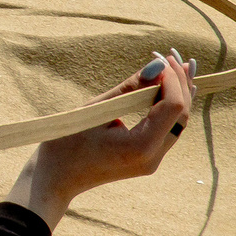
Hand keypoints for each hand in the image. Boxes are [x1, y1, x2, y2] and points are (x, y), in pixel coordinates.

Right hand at [7, 52, 194, 227]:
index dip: (171, 79)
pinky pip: (168, 130)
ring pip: (178, 123)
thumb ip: (128, 89)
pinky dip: (170, 107)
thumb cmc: (66, 145)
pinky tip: (171, 89)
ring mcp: (152, 161)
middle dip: (180, 83)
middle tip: (173, 56)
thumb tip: (156, 67)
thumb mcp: (96, 110)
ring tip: (179, 66)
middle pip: (181, 115)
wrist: (55, 180)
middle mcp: (152, 157)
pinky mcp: (147, 159)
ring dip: (179, 94)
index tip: (160, 57)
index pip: (172, 106)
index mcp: (140, 146)